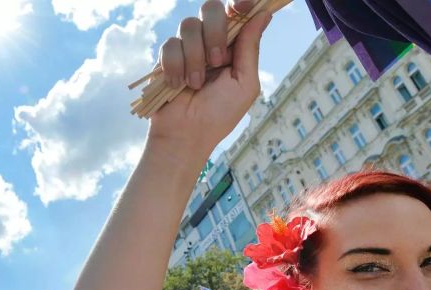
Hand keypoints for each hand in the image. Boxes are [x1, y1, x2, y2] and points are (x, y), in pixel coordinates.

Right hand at [148, 0, 271, 159]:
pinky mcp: (166, 56)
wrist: (187, 134)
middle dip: (216, 32)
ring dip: (195, 58)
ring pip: (189, 25)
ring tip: (195, 84)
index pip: (237, 11)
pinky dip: (176, 67)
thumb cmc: (219, 115)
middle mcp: (210, 41)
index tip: (245, 5)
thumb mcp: (245, 84)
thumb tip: (264, 14)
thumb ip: (250, 48)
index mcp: (233, 45)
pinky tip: (178, 85)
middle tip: (218, 61)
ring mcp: (187, 47)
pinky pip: (170, 44)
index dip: (241, 3)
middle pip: (211, 8)